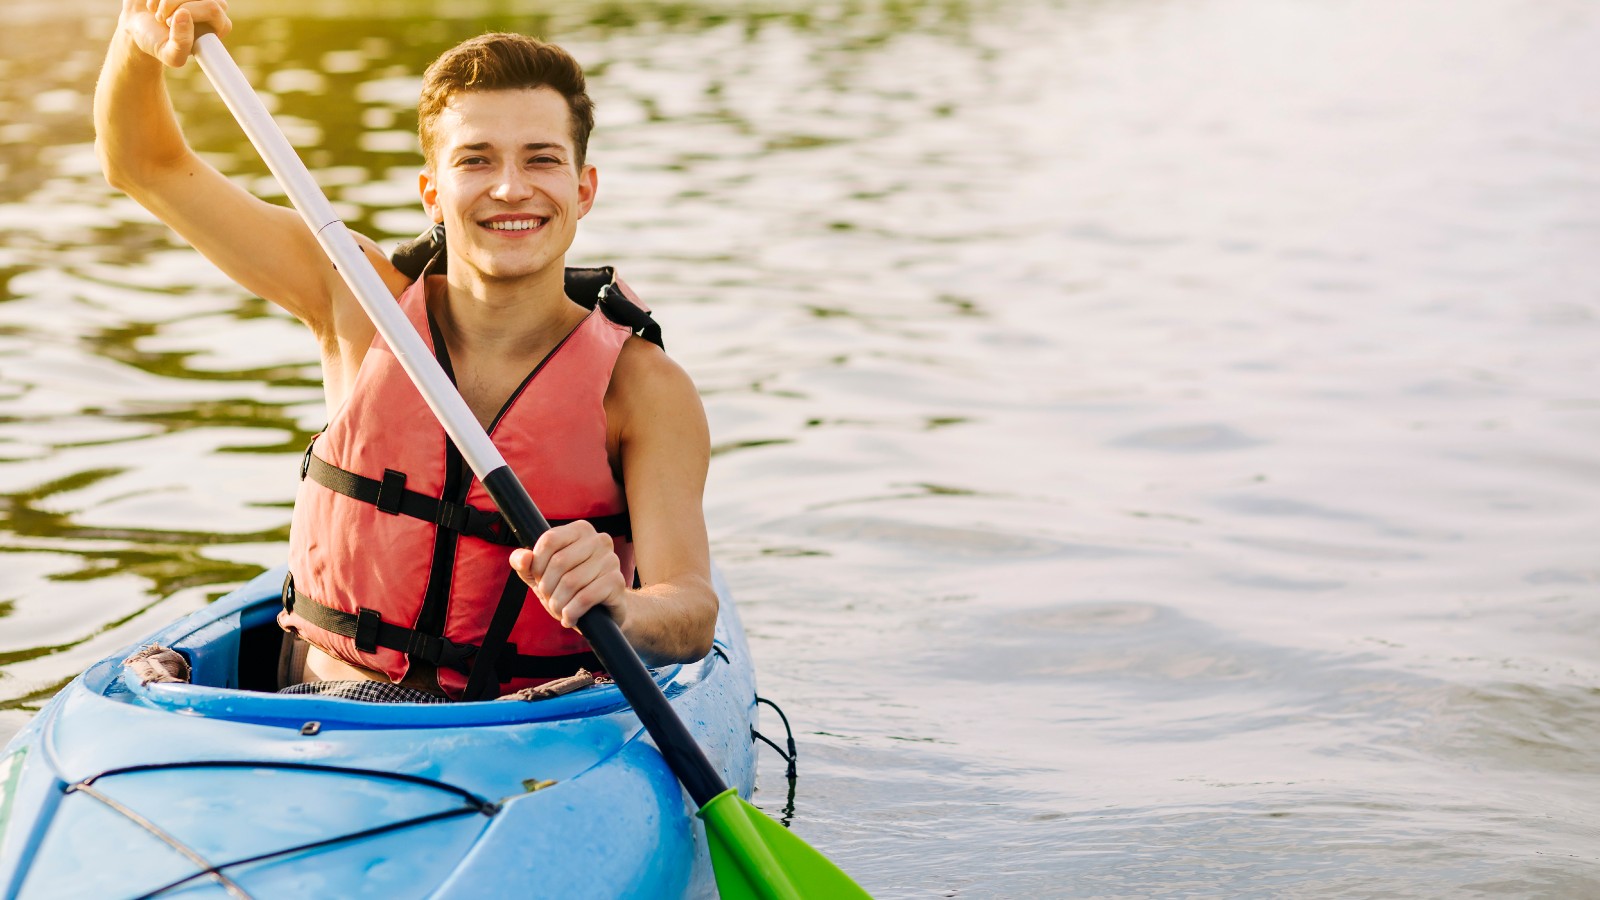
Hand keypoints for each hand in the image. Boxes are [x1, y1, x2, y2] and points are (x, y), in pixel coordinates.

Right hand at [120, 0, 231, 67]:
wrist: (140, 26)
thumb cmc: (158, 41)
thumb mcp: (169, 54)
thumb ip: (181, 44)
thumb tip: (184, 14)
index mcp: (220, 25)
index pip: (212, 9)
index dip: (188, 12)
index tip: (171, 26)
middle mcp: (215, 6)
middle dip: (174, 5)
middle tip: (162, 20)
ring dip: (165, 1)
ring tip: (158, 15)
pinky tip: (154, 5)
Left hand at [510, 521, 628, 631]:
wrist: (601, 611)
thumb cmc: (569, 588)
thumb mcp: (541, 574)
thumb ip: (524, 563)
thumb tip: (523, 558)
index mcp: (581, 530)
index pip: (549, 540)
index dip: (537, 565)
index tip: (539, 579)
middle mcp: (599, 540)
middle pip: (559, 562)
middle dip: (547, 587)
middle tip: (549, 599)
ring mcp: (611, 560)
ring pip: (571, 582)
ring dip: (558, 603)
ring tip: (559, 610)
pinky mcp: (617, 582)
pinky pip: (585, 598)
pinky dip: (571, 613)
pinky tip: (570, 618)